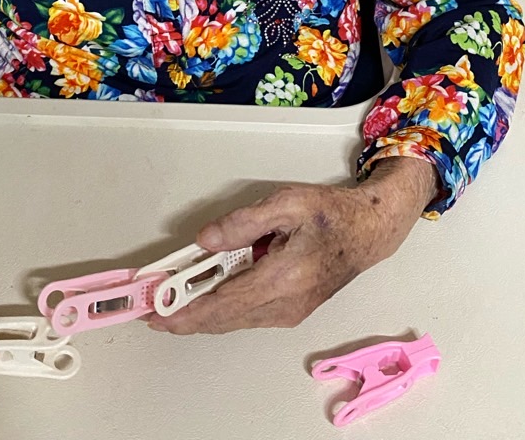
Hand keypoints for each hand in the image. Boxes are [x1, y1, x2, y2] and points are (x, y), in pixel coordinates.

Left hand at [149, 156, 438, 334]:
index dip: (187, 311)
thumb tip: (205, 241)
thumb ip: (243, 223)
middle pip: (225, 319)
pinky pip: (248, 315)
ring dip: (203, 314)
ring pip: (235, 320)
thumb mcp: (286, 203)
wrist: (369, 230)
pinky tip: (208, 296)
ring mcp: (290, 312)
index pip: (223, 303)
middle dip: (187, 317)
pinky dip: (223, 310)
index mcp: (282, 278)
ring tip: (174, 302)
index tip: (158, 314)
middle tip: (155, 311)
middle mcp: (285, 304)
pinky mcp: (292, 311)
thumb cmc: (330, 213)